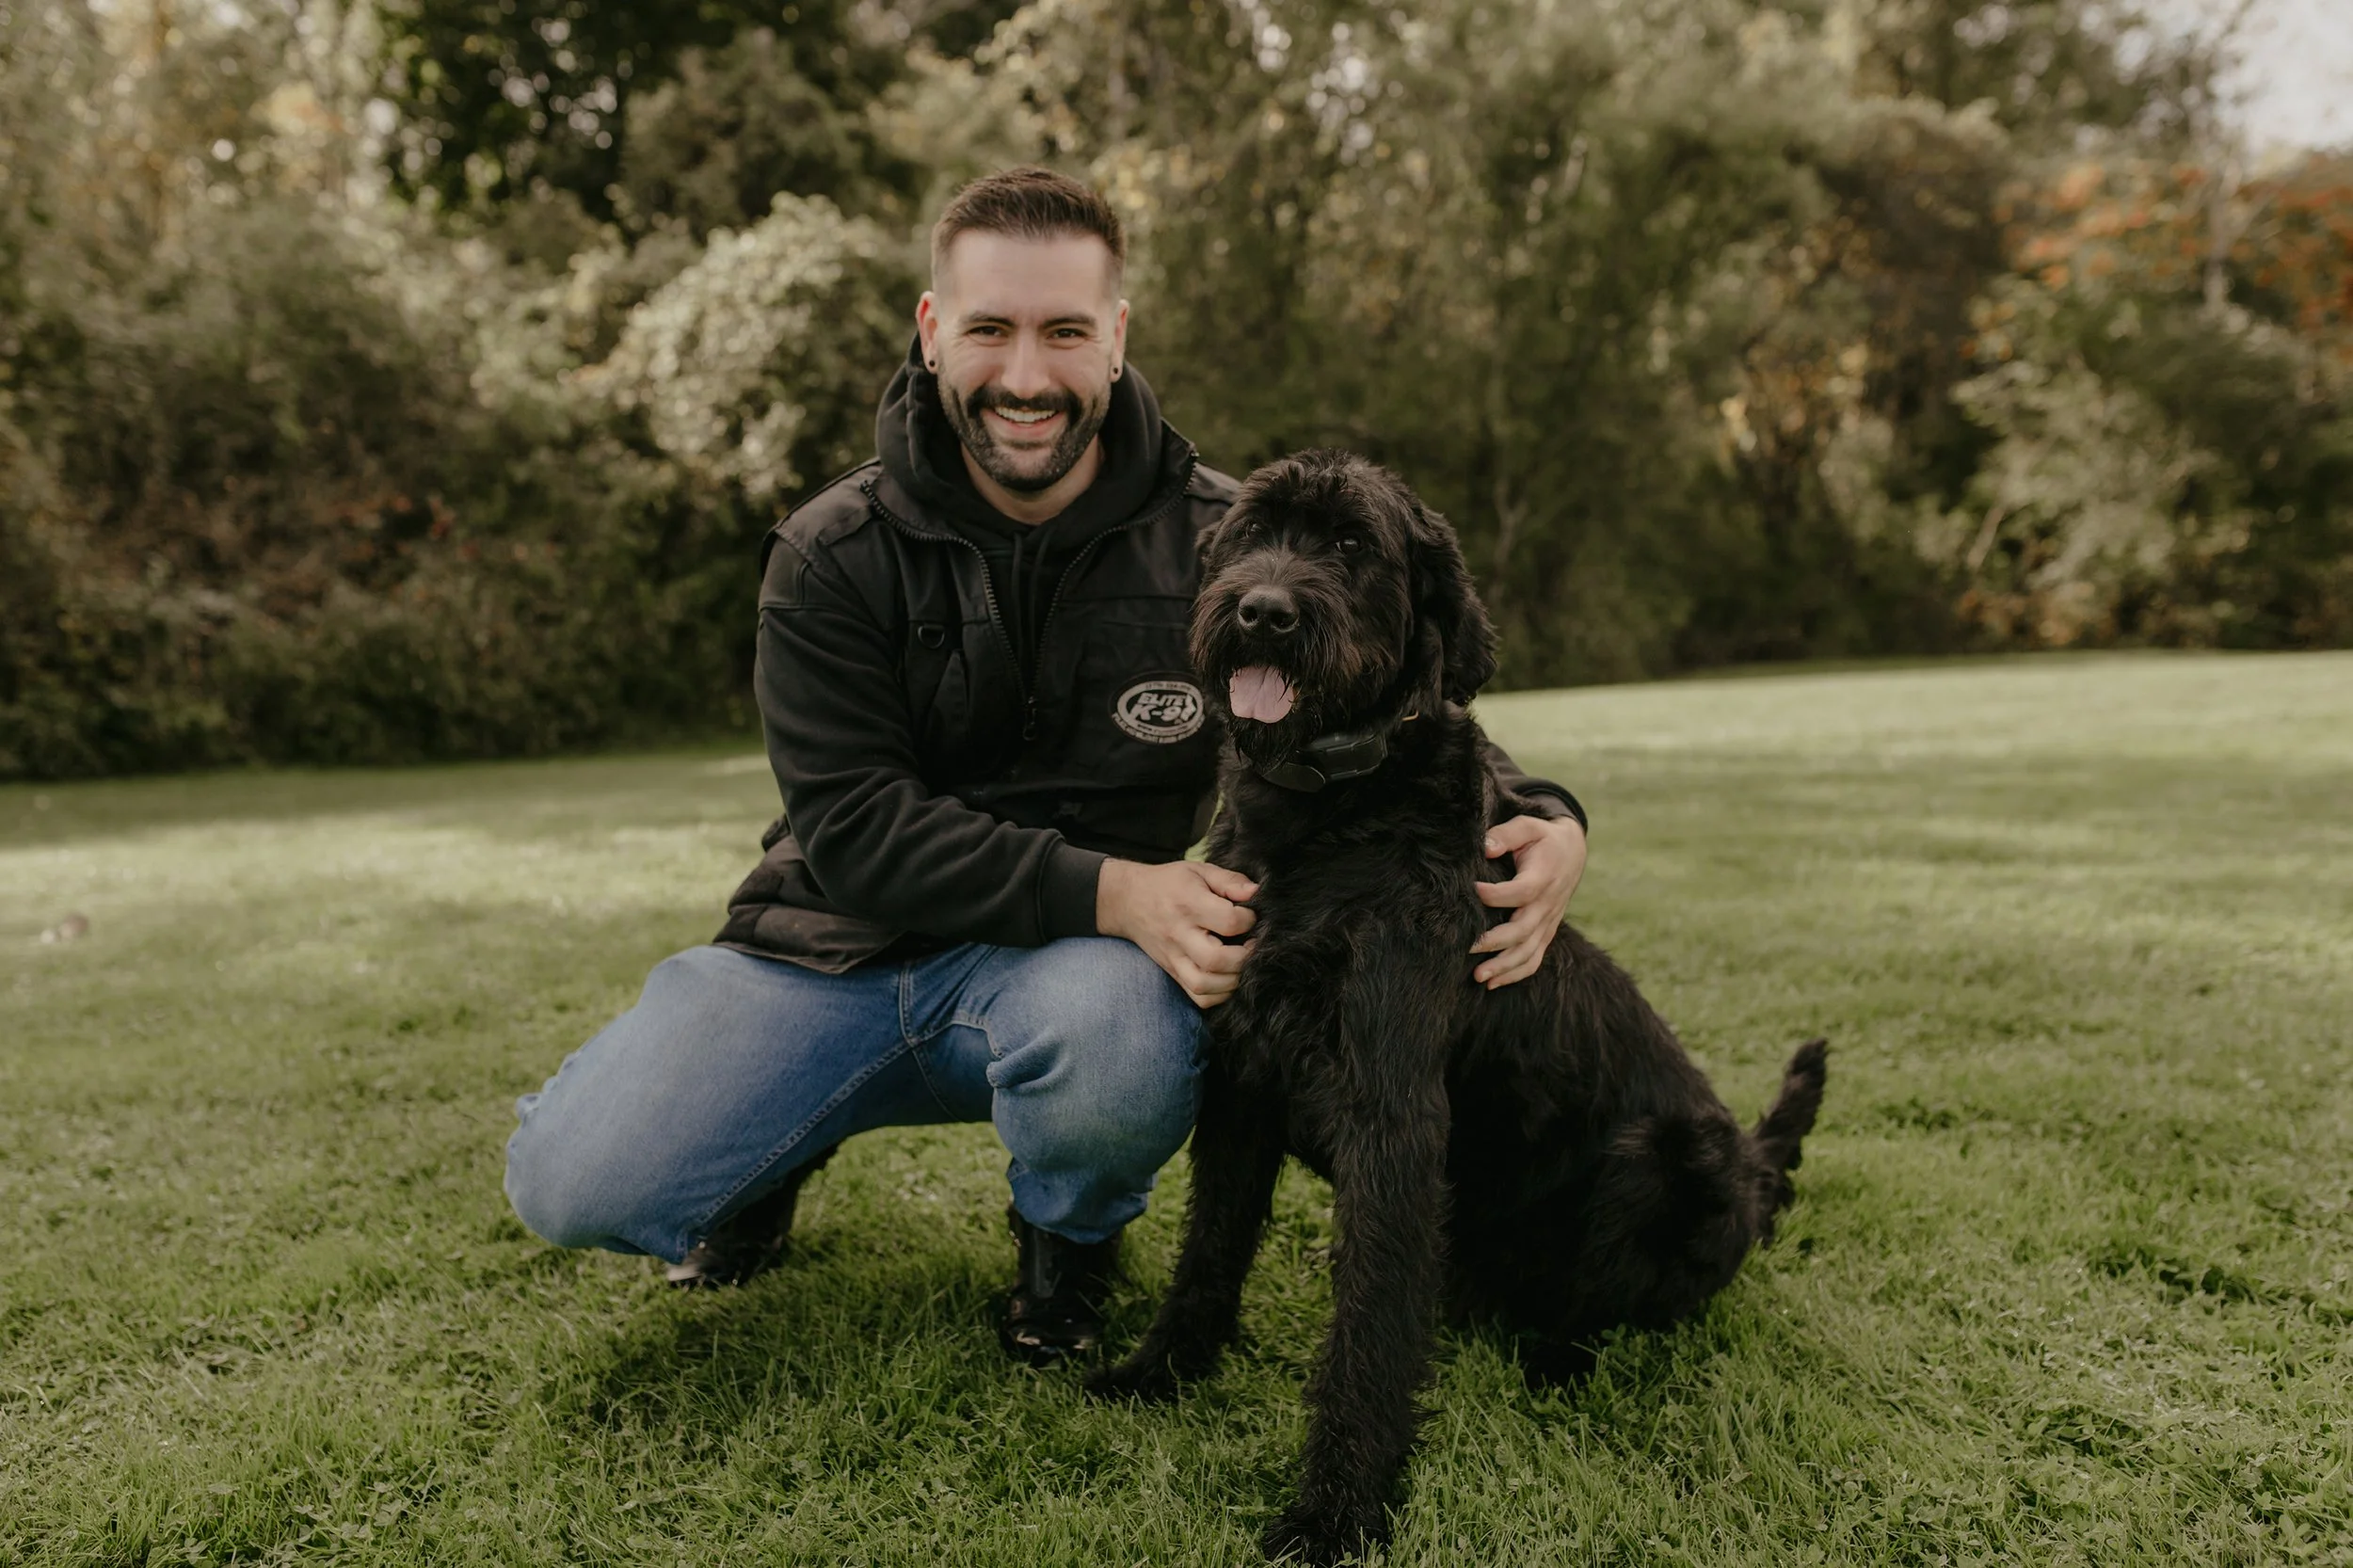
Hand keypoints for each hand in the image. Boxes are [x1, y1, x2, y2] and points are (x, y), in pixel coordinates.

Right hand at [1097, 859, 1258, 1008]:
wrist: (1128, 900)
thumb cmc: (1169, 884)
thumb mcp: (1198, 870)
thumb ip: (1230, 881)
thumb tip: (1256, 894)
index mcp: (1189, 904)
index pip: (1228, 920)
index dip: (1249, 919)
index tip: (1251, 915)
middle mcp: (1179, 934)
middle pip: (1215, 960)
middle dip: (1243, 957)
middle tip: (1252, 946)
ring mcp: (1173, 958)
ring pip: (1204, 984)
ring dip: (1232, 980)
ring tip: (1241, 964)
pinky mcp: (1172, 972)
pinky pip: (1197, 997)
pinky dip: (1218, 994)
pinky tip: (1227, 978)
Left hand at [1470, 813, 1586, 988]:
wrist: (1573, 852)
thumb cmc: (1543, 838)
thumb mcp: (1528, 826)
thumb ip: (1507, 834)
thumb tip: (1486, 846)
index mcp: (1543, 878)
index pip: (1521, 892)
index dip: (1497, 895)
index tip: (1474, 890)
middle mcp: (1547, 904)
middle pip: (1524, 930)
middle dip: (1496, 942)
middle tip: (1469, 946)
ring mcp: (1548, 922)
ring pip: (1529, 951)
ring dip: (1504, 967)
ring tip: (1479, 976)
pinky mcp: (1546, 932)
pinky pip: (1534, 959)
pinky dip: (1516, 974)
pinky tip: (1493, 983)